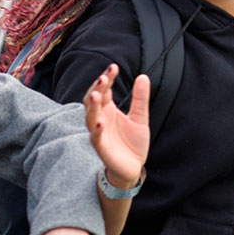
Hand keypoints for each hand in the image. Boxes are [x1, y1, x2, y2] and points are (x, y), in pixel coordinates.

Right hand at [85, 64, 149, 190]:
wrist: (133, 167)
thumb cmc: (132, 142)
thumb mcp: (140, 117)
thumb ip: (140, 98)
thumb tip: (143, 76)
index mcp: (108, 109)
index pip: (104, 90)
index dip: (107, 78)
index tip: (113, 67)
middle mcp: (100, 118)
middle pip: (93, 100)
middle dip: (97, 88)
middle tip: (104, 77)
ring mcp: (99, 132)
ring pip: (90, 117)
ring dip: (92, 106)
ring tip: (97, 95)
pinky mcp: (101, 148)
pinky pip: (96, 137)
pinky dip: (97, 130)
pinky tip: (101, 122)